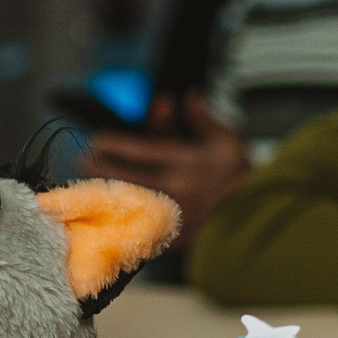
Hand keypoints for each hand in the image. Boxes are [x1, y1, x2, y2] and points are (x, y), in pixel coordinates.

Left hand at [80, 92, 244, 242]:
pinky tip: (101, 217)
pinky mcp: (170, 240)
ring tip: (83, 185)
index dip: (113, 146)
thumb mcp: (228, 143)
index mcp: (187, 163)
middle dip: (99, 168)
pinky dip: (119, 221)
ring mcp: (171, 217)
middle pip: (125, 177)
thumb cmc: (242, 180)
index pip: (140, 151)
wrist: (257, 223)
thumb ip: (204, 120)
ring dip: (102, 193)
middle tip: (80, 161)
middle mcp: (175, 189)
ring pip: (126, 203)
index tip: (95, 140)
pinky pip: (138, 228)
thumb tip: (188, 97)